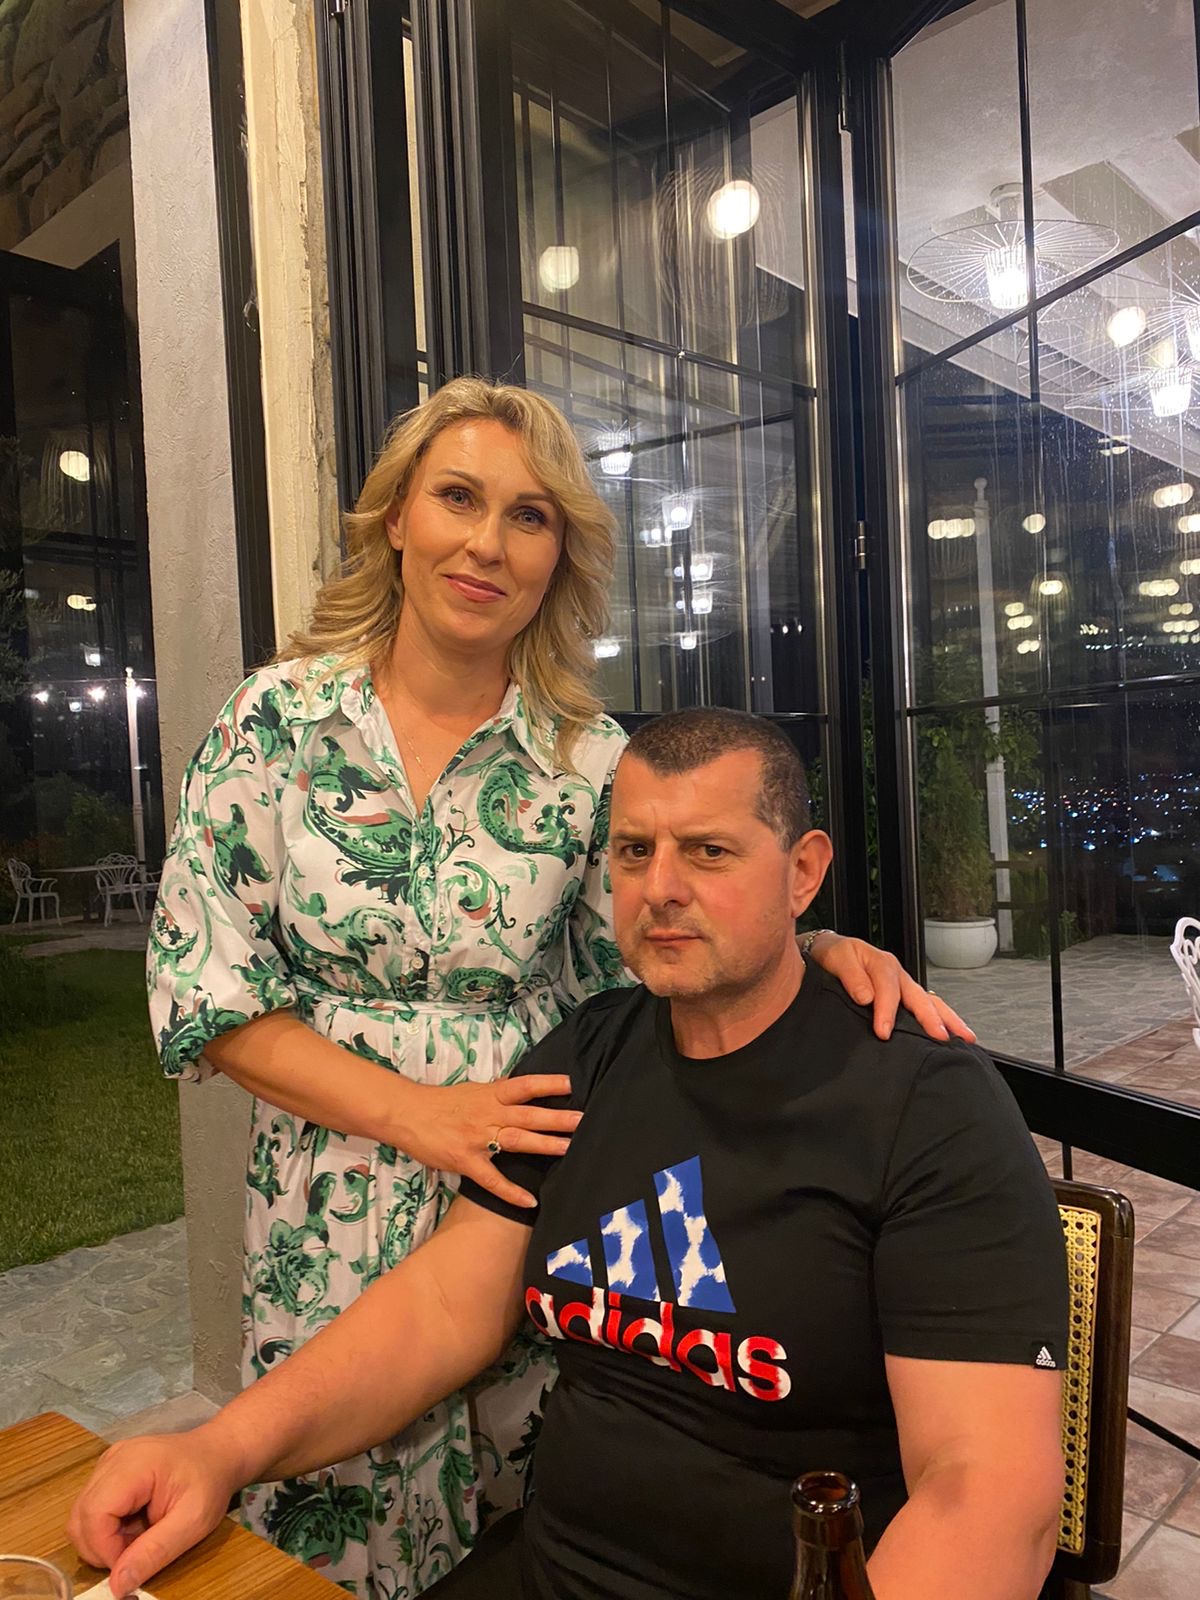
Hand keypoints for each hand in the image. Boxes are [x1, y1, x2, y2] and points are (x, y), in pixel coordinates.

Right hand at [67, 1427, 238, 1597]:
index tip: (131, 1563)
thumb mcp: (193, 1522)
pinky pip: (92, 1509)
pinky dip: (107, 1528)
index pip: (94, 1514)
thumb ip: (154, 1552)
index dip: (105, 1549)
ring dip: (104, 1540)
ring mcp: (108, 1464)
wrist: (218, 1454)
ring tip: (140, 1536)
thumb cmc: (210, 1482)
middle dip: (103, 1547)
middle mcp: (113, 1460)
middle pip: (81, 1517)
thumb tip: (118, 1585)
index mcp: (133, 1464)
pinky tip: (135, 1524)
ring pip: (82, 1516)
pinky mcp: (108, 1472)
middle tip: (138, 1551)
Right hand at [392, 1074, 580, 1207]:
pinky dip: (511, 1192)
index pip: (524, 1086)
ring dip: (544, 1144)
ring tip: (568, 1148)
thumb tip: (521, 1089)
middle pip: (528, 1115)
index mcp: (490, 1095)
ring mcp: (478, 1139)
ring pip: (517, 1141)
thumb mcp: (473, 1091)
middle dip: (556, 1118)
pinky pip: (493, 1180)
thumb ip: (498, 1093)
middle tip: (582, 1120)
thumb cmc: (441, 1102)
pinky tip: (531, 1201)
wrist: (407, 1114)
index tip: (572, 1084)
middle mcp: (488, 1114)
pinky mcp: (466, 1161)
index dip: (548, 1084)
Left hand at [806, 933, 975, 1043]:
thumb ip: (850, 977)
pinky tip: (953, 1033)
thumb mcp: (838, 959)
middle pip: (920, 997)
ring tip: (965, 1037)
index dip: (887, 1012)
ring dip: (948, 1019)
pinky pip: (928, 1005)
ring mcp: (905, 985)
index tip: (883, 1032)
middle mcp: (898, 975)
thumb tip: (865, 996)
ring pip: (931, 1001)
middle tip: (942, 1037)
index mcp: (882, 965)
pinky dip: (943, 1018)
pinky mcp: (905, 995)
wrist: (831, 951)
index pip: (888, 991)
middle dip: (932, 1018)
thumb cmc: (835, 956)